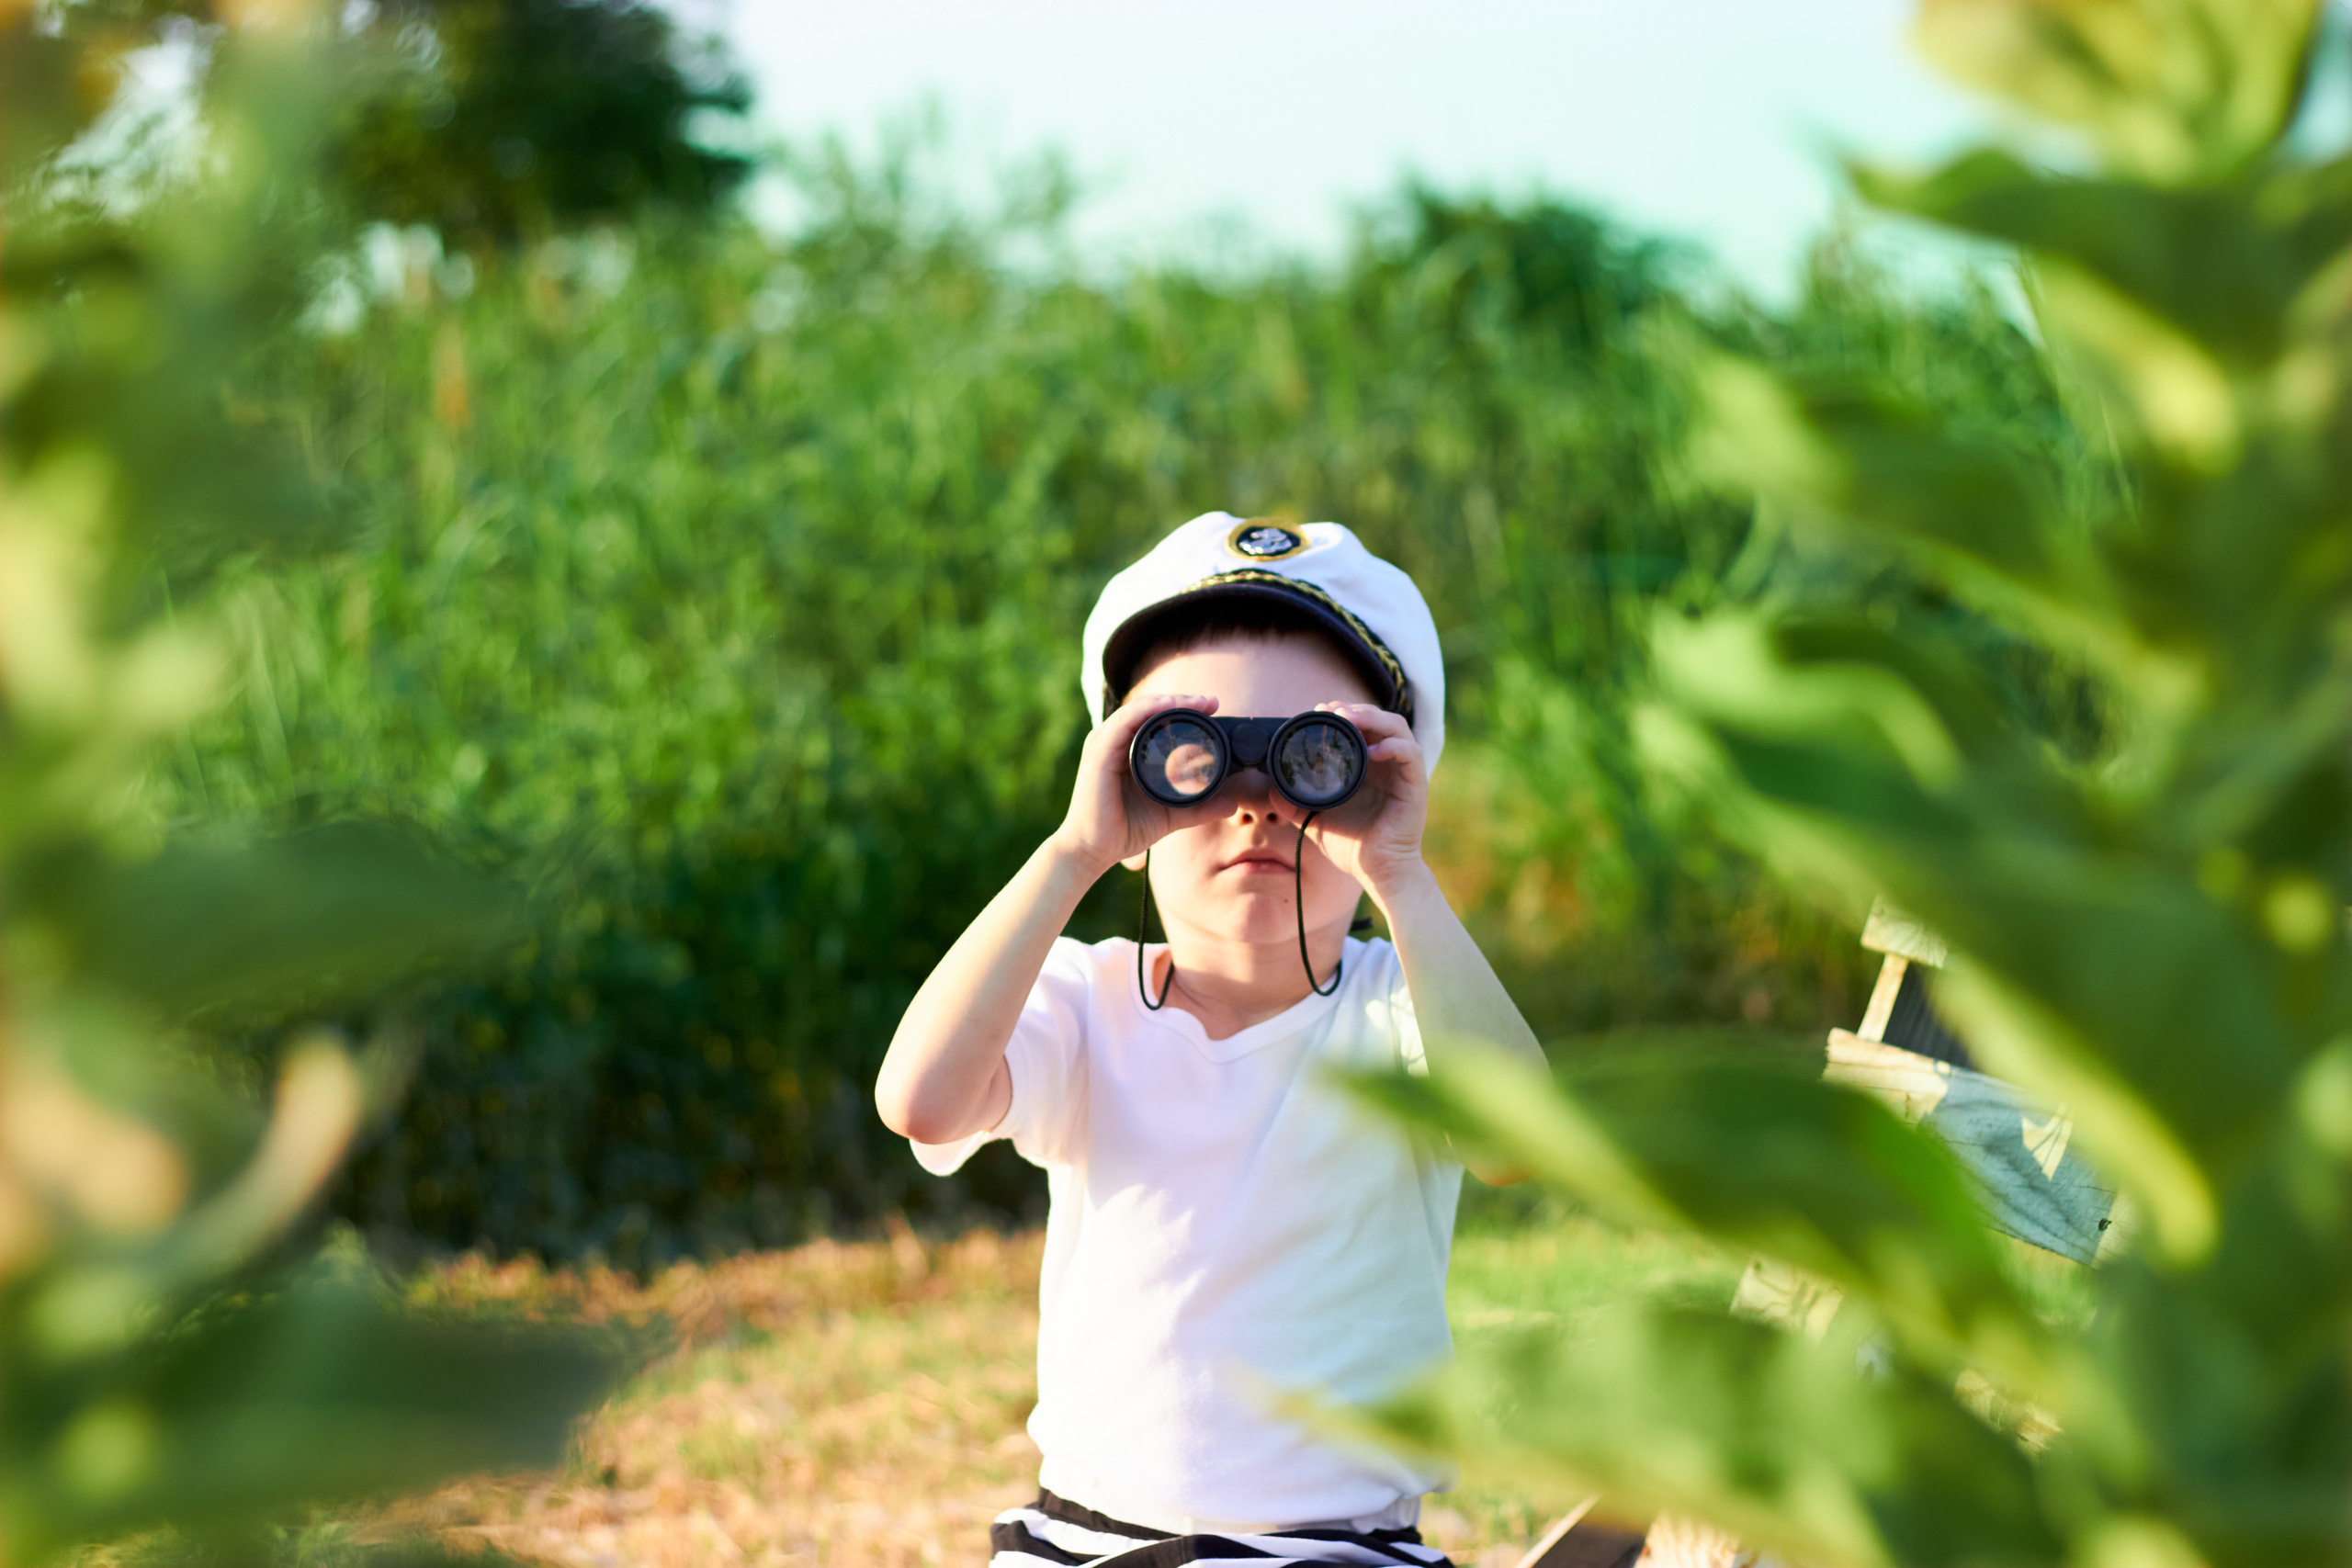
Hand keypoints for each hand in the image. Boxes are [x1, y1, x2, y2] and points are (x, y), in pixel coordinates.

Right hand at [1051, 692, 1232, 874]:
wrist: (1094, 851)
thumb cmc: (1125, 830)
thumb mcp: (1171, 814)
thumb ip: (1200, 807)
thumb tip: (1232, 803)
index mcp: (1127, 749)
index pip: (1156, 718)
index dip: (1185, 709)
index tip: (1214, 708)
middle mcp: (1114, 741)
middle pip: (1150, 708)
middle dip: (1182, 701)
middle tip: (1212, 702)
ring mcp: (1104, 744)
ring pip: (1139, 709)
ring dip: (1169, 700)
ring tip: (1197, 702)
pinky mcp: (1099, 753)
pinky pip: (1124, 722)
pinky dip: (1147, 710)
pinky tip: (1168, 706)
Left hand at [1299, 702, 1430, 903]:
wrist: (1377, 872)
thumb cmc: (1353, 846)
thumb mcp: (1317, 820)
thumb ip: (1295, 804)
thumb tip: (1272, 790)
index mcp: (1368, 766)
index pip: (1361, 725)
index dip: (1342, 712)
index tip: (1318, 710)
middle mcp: (1387, 763)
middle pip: (1379, 719)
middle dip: (1355, 709)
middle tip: (1331, 709)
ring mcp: (1403, 772)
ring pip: (1396, 727)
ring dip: (1373, 717)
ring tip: (1348, 718)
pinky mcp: (1415, 785)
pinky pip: (1411, 754)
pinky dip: (1393, 746)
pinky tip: (1373, 750)